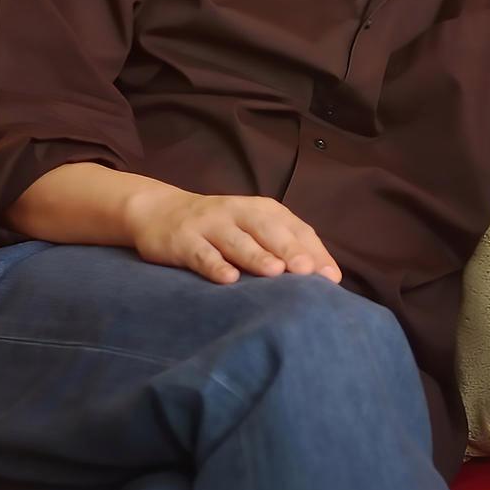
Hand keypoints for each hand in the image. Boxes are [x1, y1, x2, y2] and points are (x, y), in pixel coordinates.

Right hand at [125, 189, 342, 286]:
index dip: (314, 251)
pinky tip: (228, 279)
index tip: (331, 278)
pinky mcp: (183, 240)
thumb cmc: (220, 228)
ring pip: (236, 240)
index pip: (295, 228)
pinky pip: (201, 253)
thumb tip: (324, 278)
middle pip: (268, 230)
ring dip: (256, 255)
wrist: (159, 211)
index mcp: (263, 210)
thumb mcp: (252, 228)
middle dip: (289, 250)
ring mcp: (210, 225)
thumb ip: (283, 247)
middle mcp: (239, 212)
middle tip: (308, 271)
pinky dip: (214, 265)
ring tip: (275, 272)